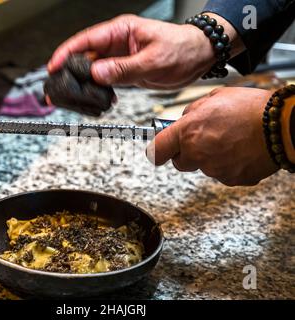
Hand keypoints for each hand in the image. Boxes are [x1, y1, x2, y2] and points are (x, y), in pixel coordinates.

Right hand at [48, 14, 218, 89]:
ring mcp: (119, 57)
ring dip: (81, 83)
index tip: (53, 65)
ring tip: (69, 97)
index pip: (87, 40)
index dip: (67, 52)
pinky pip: (105, 80)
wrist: (198, 58)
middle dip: (69, 71)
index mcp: (121, 31)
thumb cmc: (182, 49)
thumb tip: (96, 74)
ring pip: (93, 70)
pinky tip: (92, 98)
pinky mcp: (124, 71)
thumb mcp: (153, 60)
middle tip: (56, 88)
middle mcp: (117, 43)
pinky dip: (96, 89)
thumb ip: (124, 68)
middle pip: (85, 56)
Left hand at [146, 87, 278, 185]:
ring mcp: (216, 169)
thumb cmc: (251, 108)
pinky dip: (228, 164)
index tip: (156, 152)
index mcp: (189, 132)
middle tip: (203, 139)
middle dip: (186, 153)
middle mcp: (198, 153)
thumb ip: (192, 112)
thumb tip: (182, 121)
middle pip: (179, 163)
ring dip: (210, 157)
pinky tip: (239, 150)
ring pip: (203, 167)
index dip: (156, 151)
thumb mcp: (214, 98)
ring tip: (229, 140)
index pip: (157, 151)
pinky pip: (223, 173)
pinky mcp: (232, 179)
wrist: (283, 125)